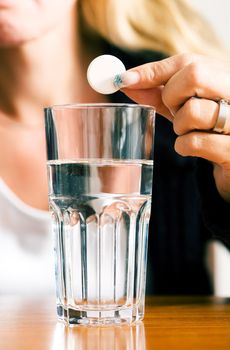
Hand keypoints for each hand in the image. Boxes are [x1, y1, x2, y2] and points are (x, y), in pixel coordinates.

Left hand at [120, 53, 229, 201]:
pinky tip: (196, 148)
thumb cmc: (207, 127)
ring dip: (179, 126)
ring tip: (191, 130)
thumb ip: (158, 92)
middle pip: (195, 74)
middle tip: (174, 110)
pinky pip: (194, 142)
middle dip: (172, 96)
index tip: (124, 80)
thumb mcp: (184, 105)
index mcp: (226, 76)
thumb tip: (125, 80)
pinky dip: (184, 146)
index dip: (152, 70)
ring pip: (192, 111)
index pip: (188, 61)